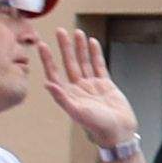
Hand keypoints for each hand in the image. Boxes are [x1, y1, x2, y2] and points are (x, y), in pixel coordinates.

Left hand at [40, 30, 138, 149]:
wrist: (119, 131)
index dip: (48, 59)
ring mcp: (91, 85)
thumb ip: (62, 98)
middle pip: (69, 62)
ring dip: (80, 47)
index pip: (55, 72)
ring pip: (84, 61)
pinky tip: (92, 42)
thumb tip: (47, 84)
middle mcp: (78, 88)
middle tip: (60, 31)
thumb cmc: (98, 125)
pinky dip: (95, 54)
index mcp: (68, 94)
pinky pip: (99, 65)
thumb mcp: (78, 112)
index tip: (43, 45)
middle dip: (64, 47)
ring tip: (77, 32)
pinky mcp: (105, 84)